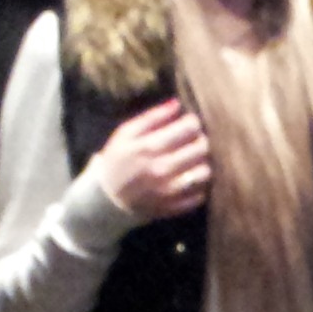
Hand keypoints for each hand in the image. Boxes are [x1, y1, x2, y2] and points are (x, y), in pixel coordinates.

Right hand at [96, 99, 211, 219]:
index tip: (188, 123)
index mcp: (150, 147)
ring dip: (201, 163)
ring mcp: (169, 191)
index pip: (189, 128)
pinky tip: (188, 179)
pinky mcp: (174, 207)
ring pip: (205, 172)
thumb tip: (177, 104)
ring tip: (192, 161)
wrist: (107, 199)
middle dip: (200, 140)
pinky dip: (198, 186)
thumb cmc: (118, 160)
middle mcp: (162, 169)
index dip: (193, 122)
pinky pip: (200, 194)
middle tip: (193, 141)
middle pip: (201, 148)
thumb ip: (152, 117)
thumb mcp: (126, 133)